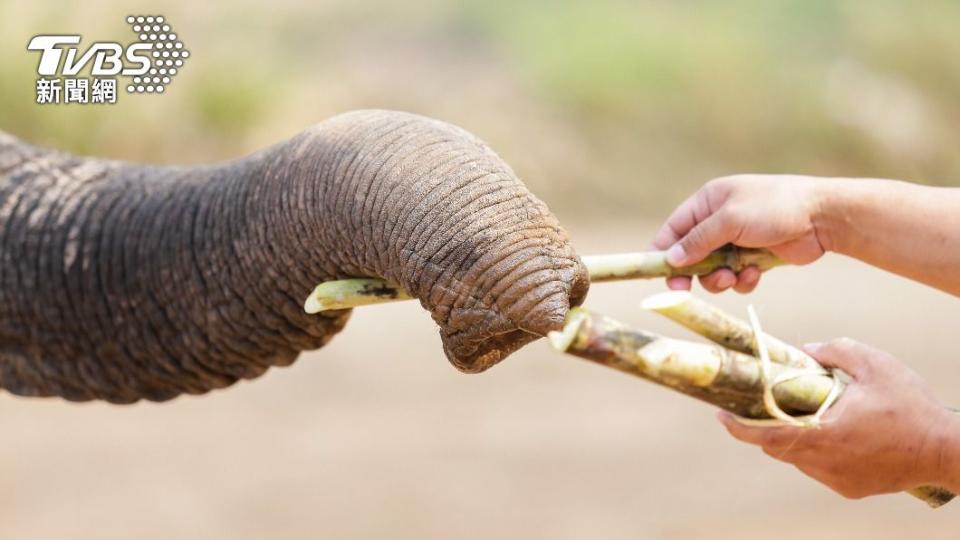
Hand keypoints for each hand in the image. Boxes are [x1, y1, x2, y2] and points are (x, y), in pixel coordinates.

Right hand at [652, 175, 829, 292]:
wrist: (824, 217)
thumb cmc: (775, 207)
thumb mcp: (730, 220)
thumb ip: (698, 240)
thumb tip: (670, 258)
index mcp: (709, 202)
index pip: (674, 228)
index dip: (663, 250)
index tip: (657, 273)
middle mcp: (720, 220)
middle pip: (690, 254)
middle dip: (691, 272)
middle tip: (685, 289)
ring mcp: (738, 240)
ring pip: (712, 270)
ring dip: (718, 279)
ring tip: (732, 277)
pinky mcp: (755, 257)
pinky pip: (736, 276)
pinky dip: (742, 280)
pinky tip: (755, 273)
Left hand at [719, 338, 957, 498]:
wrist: (947, 449)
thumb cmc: (911, 406)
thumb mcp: (875, 365)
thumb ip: (837, 351)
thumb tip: (807, 351)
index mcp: (823, 433)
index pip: (766, 435)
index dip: (738, 427)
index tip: (719, 414)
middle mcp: (824, 462)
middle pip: (778, 447)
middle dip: (765, 427)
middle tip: (759, 405)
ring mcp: (837, 479)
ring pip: (799, 458)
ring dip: (794, 438)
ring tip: (806, 413)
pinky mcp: (850, 488)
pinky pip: (820, 468)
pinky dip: (817, 450)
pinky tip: (834, 432)